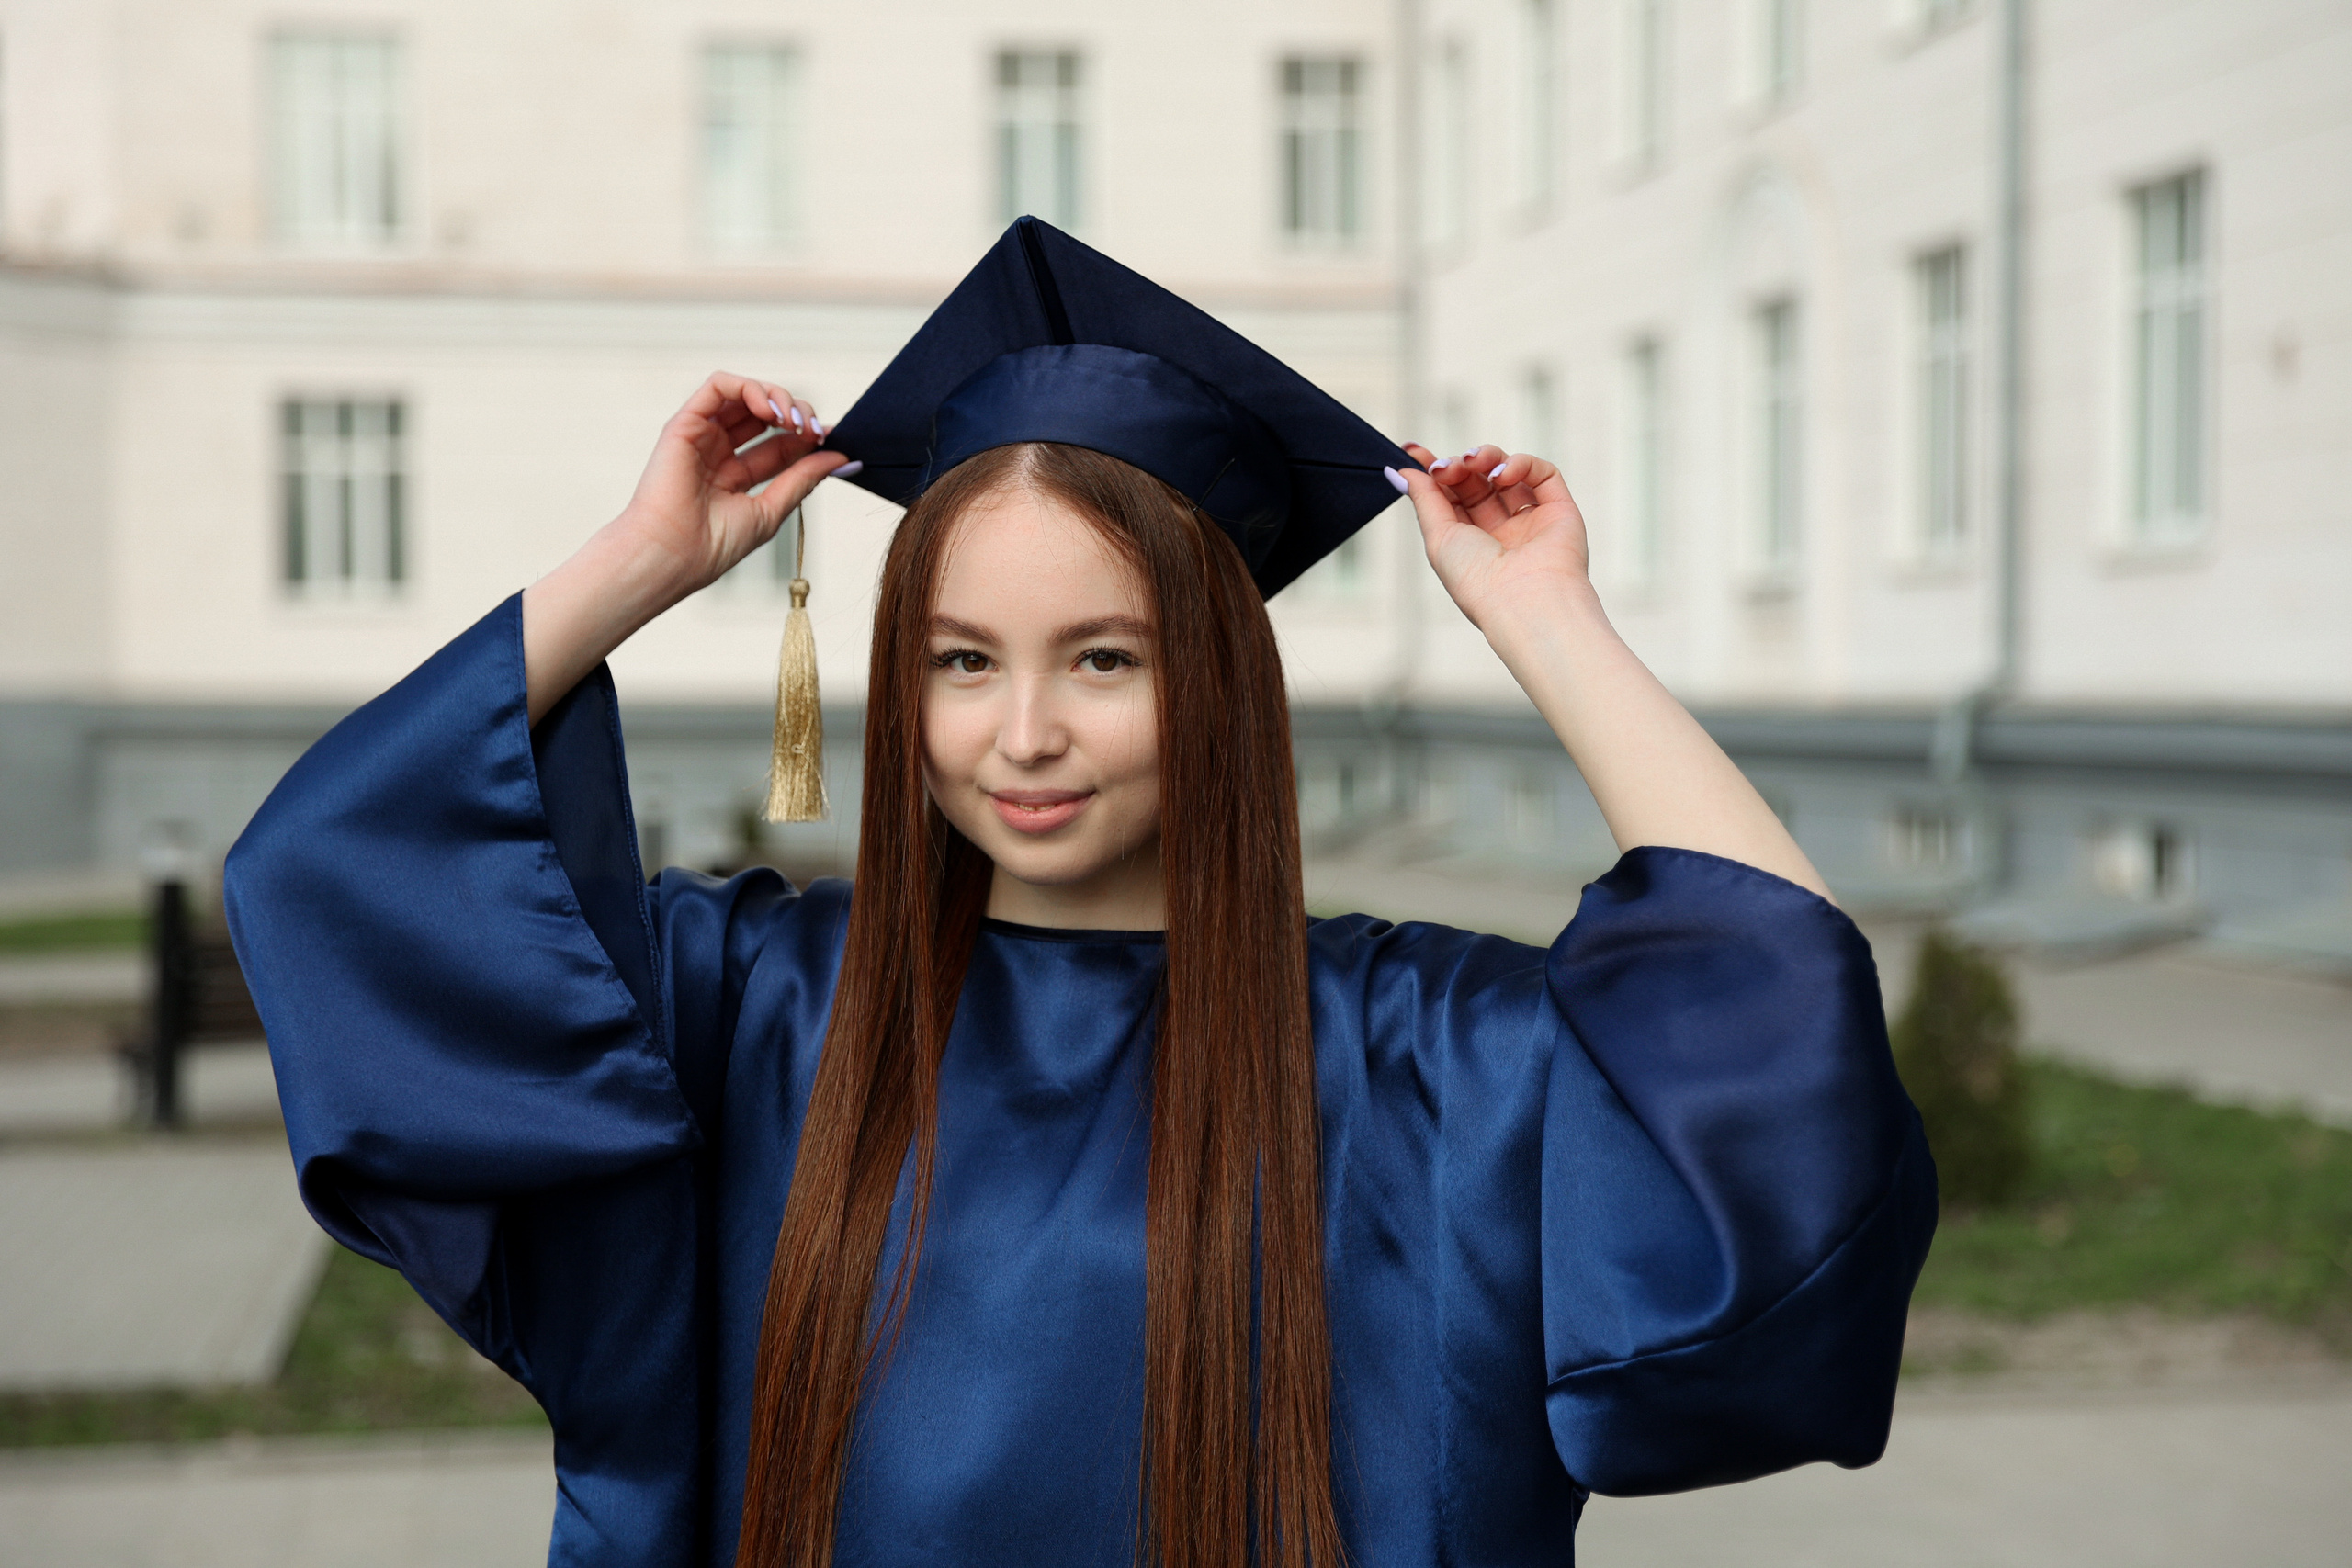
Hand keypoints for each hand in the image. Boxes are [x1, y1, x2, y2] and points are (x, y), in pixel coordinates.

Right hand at [615, 371, 853, 598]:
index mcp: (735, 475)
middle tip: (814, 431)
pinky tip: (770, 410)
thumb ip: (802, 479)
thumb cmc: (712, 545)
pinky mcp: (685, 423)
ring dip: (778, 398)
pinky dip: (749, 389)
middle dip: (797, 414)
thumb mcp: (771, 510)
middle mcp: (717, 451)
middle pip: (765, 414)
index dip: (807, 437)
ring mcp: (701, 435)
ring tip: (794, 421)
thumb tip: (839, 457)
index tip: (831, 442)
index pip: (779, 444)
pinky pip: (719, 387)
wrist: (674, 556)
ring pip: (745, 394)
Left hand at [1394, 442, 1592, 631]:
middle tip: (1446, 467)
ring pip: (1509, 472)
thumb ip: (1423, 500)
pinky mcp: (1560, 511)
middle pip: (1477, 482)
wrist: (1524, 601)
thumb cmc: (1477, 581)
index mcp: (1469, 545)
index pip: (1451, 497)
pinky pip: (1543, 474)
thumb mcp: (1438, 538)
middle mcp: (1500, 533)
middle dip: (1458, 465)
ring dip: (1487, 458)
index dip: (1434, 471)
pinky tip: (1502, 474)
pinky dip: (1521, 463)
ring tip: (1473, 462)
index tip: (1414, 451)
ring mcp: (1531, 521)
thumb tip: (1399, 470)